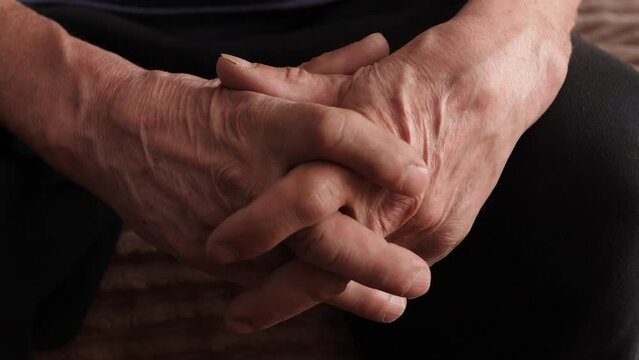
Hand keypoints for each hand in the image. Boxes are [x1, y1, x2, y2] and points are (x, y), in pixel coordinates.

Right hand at [32, 34, 429, 329]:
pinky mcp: (210, 251)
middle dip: (376, 257)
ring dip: (351, 292)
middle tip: (420, 279)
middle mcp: (252, 172)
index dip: (380, 154)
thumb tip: (379, 44)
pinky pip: (268, 281)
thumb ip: (323, 72)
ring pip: (297, 266)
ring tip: (392, 305)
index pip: (333, 132)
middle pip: (322, 221)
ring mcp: (230, 217)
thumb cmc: (198, 107)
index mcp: (266, 121)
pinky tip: (344, 302)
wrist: (118, 133)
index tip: (421, 177)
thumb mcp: (258, 83)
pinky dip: (308, 295)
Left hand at [213, 3, 572, 326]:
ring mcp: (426, 225)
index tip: (217, 250)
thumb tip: (226, 69)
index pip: (302, 202)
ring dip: (314, 298)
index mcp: (362, 158)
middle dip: (278, 298)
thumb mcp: (348, 84)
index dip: (256, 228)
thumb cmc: (417, 76)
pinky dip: (357, 280)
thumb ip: (288, 85)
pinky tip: (328, 290)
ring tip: (272, 314)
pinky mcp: (446, 234)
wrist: (494, 82)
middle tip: (238, 319)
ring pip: (360, 277)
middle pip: (329, 263)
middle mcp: (397, 203)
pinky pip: (391, 266)